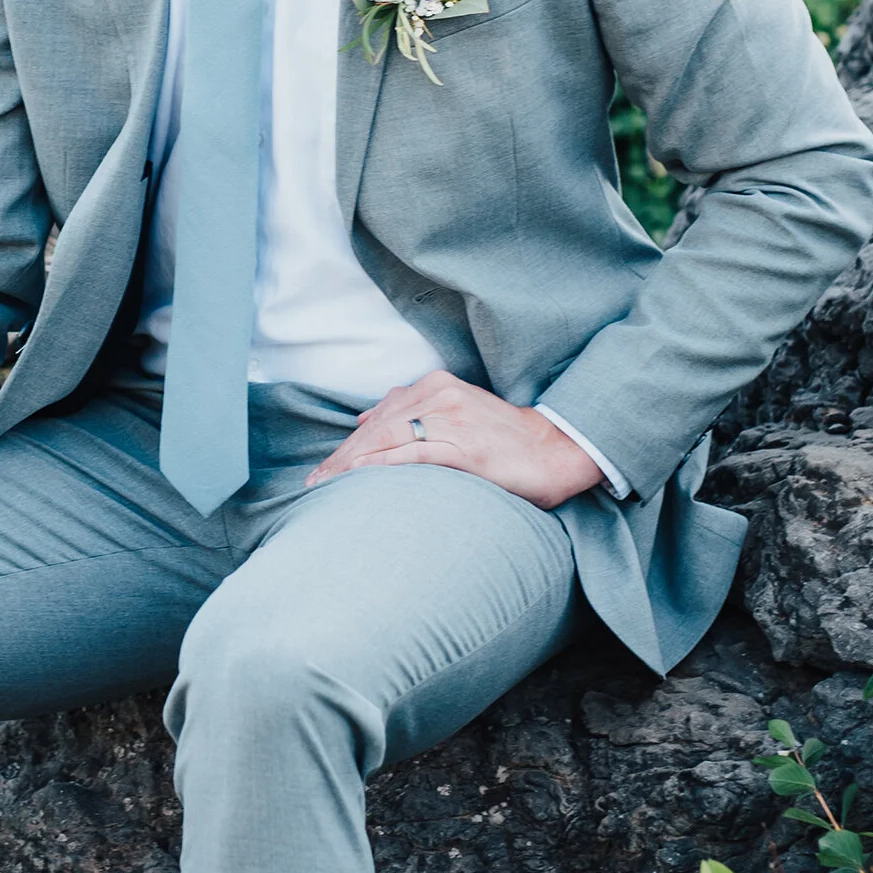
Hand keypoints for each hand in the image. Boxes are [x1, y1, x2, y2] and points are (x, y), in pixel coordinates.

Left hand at [304, 371, 603, 507]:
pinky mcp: (461, 447)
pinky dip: (379, 467)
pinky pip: (410, 455)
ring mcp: (450, 420)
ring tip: (325, 486)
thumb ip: (416, 414)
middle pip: (376, 428)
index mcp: (436, 385)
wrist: (557, 450)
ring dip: (350, 465)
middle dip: (341, 458)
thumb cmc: (507, 441)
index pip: (380, 416)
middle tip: (314, 483)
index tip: (325, 469)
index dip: (349, 445)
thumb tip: (368, 422)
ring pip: (386, 440)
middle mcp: (439, 396)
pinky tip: (357, 481)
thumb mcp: (458, 415)